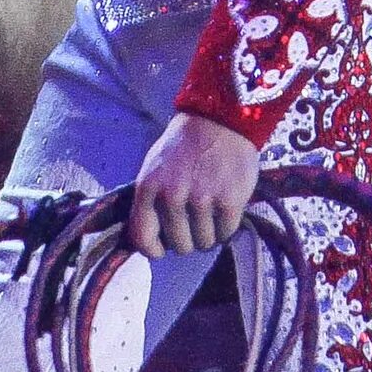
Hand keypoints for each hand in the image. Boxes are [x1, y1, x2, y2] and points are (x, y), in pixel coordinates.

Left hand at [129, 113, 259, 259]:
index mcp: (149, 187)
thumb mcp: (154, 167)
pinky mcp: (229, 202)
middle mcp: (172, 197)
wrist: (219, 121)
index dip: (153, 250)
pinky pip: (225, 234)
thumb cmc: (184, 147)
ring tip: (210, 211)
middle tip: (194, 220)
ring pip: (204, 243)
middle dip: (187, 238)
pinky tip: (225, 208)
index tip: (162, 249)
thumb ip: (149, 200)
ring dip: (208, 233)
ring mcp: (202, 200)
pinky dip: (226, 227)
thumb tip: (149, 238)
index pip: (143, 238)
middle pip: (180, 245)